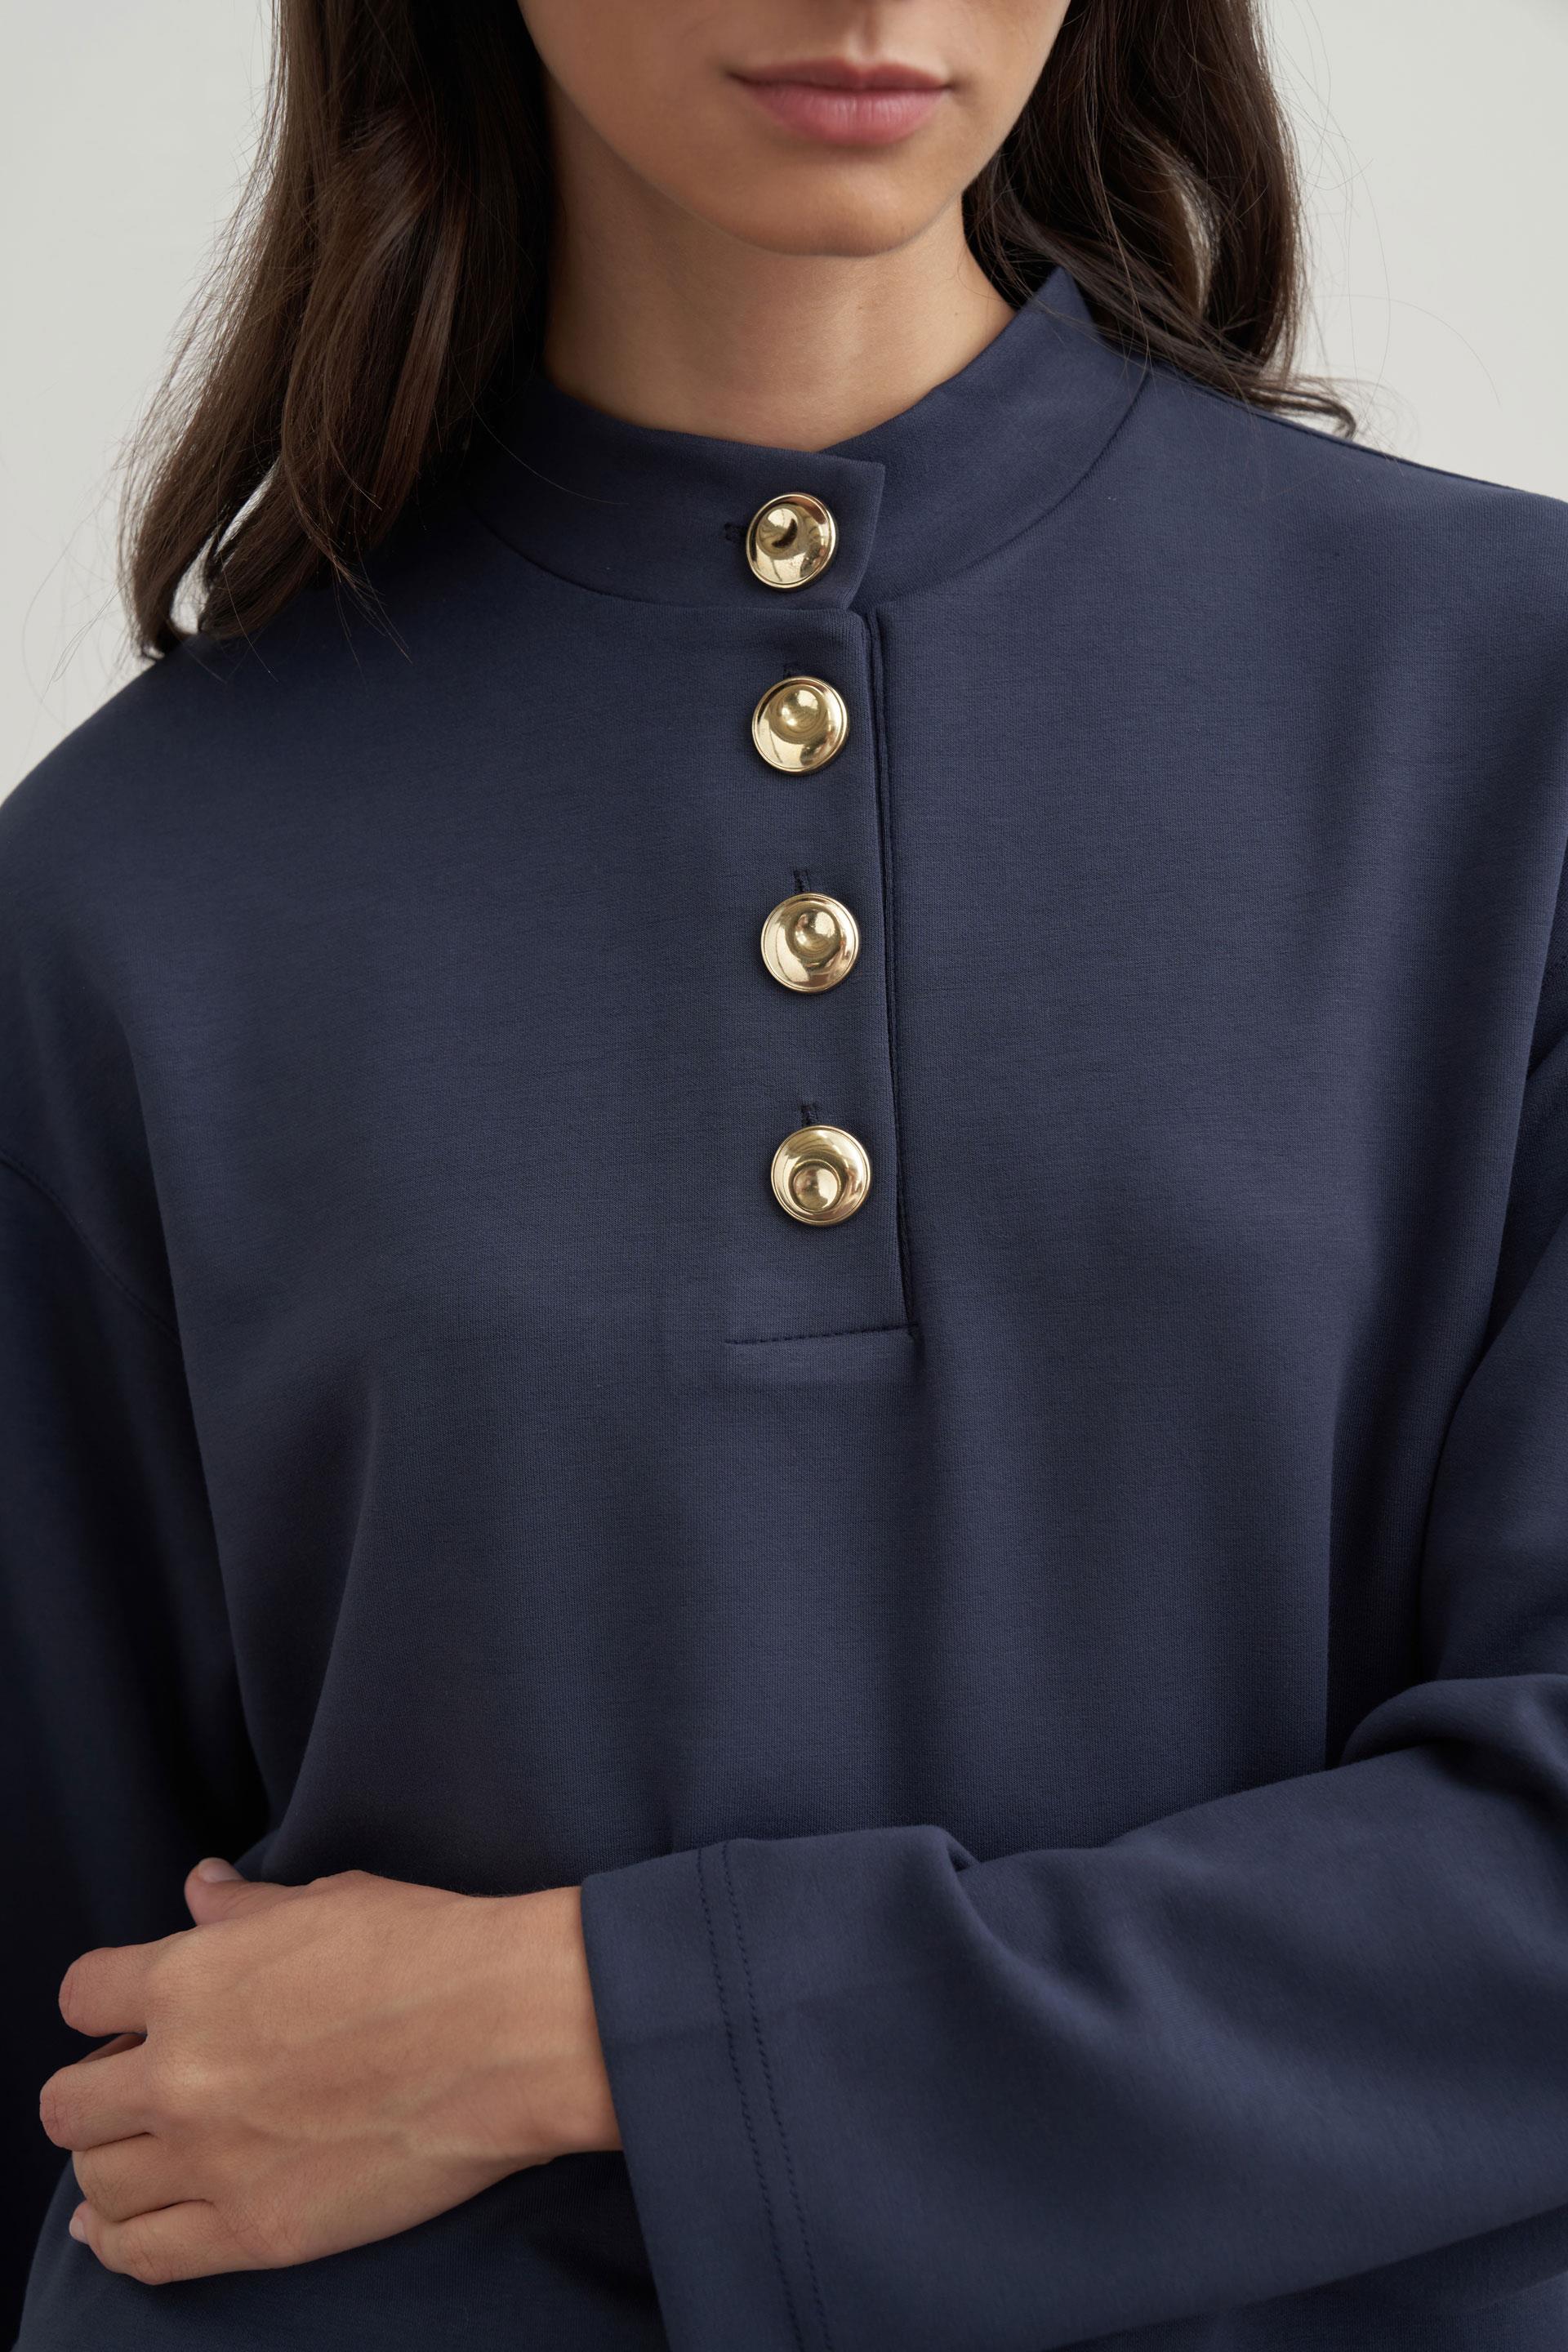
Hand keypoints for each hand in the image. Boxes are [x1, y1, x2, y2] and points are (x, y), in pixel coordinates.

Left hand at [39, 1862, 619, 2284]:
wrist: (508, 2031)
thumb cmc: (430, 1949)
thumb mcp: (328, 1903)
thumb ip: (246, 1909)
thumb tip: (201, 1887)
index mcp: (189, 1978)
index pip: (81, 1996)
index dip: (105, 2003)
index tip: (133, 2013)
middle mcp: (179, 2073)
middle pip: (68, 2102)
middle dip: (98, 2089)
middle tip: (146, 2086)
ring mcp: (211, 2160)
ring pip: (95, 2183)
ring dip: (111, 2164)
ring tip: (145, 2154)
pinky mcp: (254, 2231)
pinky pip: (142, 2255)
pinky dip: (117, 2241)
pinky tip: (118, 2226)